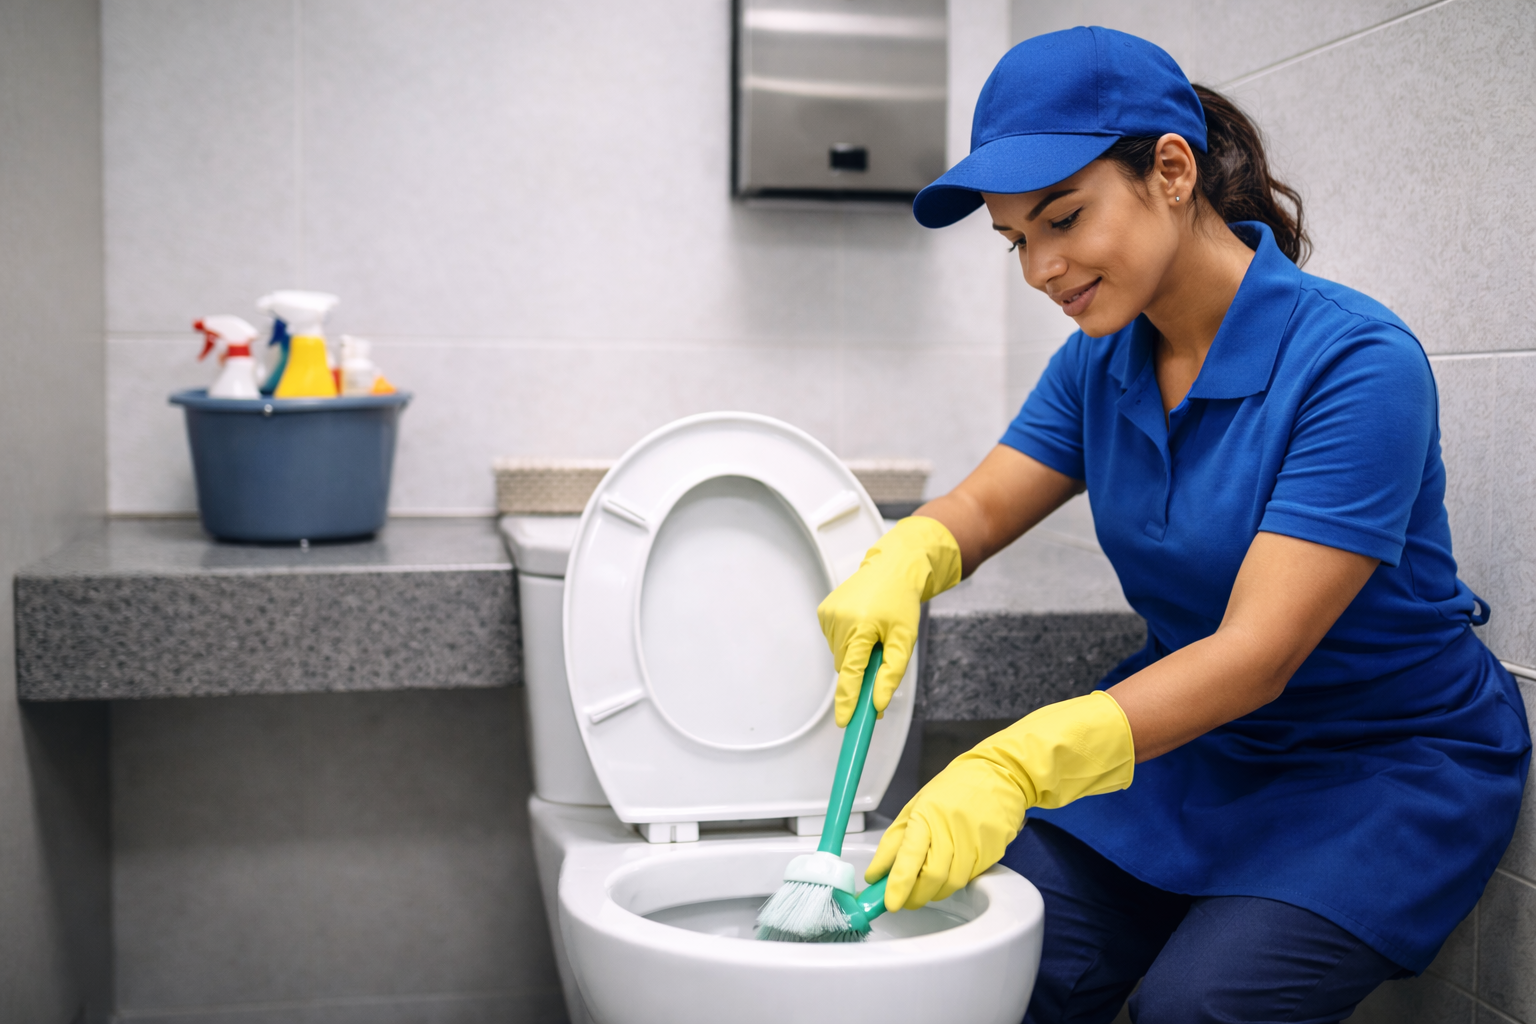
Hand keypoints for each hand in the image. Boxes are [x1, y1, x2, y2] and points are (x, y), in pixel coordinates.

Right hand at [816, 517, 962, 726]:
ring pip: (840, 655)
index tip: (844, 722)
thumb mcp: (905, 639)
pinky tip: (861, 624)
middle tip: (881, 657)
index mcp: (861, 627)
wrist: (891, 568)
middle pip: (846, 667)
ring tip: (873, 632)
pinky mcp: (823, 612)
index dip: (847, 701)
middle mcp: (839, 621)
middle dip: (861, 672)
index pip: (851, 674)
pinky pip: (835, 641)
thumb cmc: (901, 602)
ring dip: (856, 654)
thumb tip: (879, 703)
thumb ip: (891, 673)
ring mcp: (828, 616)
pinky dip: (848, 641)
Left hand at [868, 691, 1134, 909]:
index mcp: (927, 814)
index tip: (890, 903)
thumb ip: (894, 841)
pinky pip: (968, 878)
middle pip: (932, 877)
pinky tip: (947, 872)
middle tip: (904, 899)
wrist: (1000, 775)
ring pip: (951, 884)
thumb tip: (875, 873)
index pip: (909, 856)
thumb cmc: (953, 788)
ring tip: (924, 887)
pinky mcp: (992, 853)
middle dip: (914, 896)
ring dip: (933, 893)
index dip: (898, 884)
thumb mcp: (915, 806)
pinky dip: (952, 882)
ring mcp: (975, 843)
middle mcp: (951, 830)